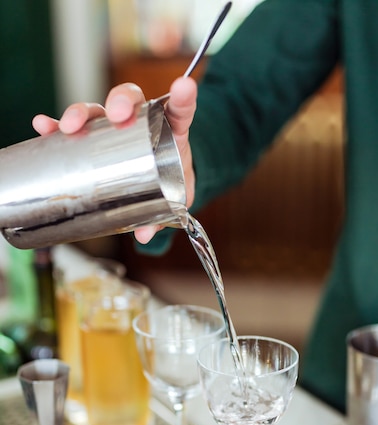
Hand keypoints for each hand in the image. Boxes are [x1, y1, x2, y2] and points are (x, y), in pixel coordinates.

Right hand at [32, 77, 197, 243]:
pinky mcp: (96, 136)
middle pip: (130, 99)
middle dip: (120, 101)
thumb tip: (145, 234)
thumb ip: (165, 214)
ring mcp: (117, 127)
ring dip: (83, 113)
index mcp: (171, 130)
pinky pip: (77, 127)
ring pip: (99, 110)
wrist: (162, 181)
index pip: (179, 109)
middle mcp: (142, 121)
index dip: (182, 97)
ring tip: (70, 125)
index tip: (184, 86)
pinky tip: (43, 125)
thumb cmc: (171, 182)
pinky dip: (58, 125)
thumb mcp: (174, 198)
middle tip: (117, 115)